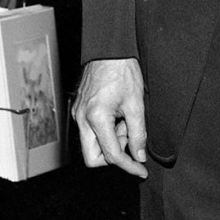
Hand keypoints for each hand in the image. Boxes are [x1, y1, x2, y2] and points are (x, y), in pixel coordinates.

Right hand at [73, 58, 149, 178]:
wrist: (109, 49)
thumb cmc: (122, 71)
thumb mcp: (136, 104)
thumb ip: (138, 134)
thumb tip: (139, 156)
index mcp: (96, 118)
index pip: (112, 155)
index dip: (129, 166)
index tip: (141, 170)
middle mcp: (82, 118)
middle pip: (92, 158)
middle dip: (113, 156)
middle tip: (130, 138)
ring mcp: (78, 113)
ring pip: (91, 145)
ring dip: (110, 141)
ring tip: (125, 120)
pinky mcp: (79, 109)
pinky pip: (90, 131)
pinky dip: (105, 131)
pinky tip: (117, 116)